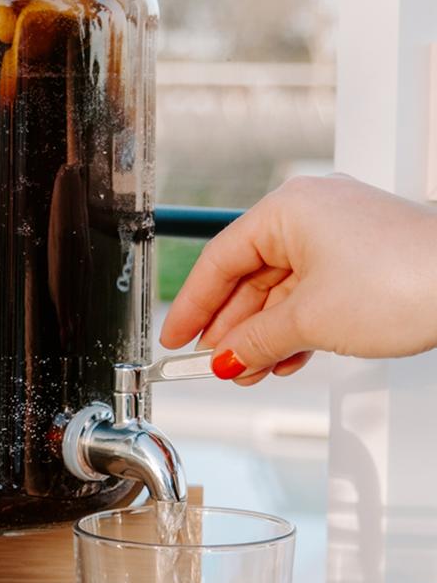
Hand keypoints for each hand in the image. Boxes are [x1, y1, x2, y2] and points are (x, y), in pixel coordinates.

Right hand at [159, 174, 436, 384]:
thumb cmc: (405, 281)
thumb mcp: (309, 321)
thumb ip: (255, 341)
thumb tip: (225, 357)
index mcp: (289, 210)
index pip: (220, 261)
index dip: (193, 306)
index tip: (176, 339)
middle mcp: (313, 214)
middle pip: (251, 277)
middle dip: (232, 330)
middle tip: (212, 365)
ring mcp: (342, 235)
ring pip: (283, 291)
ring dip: (263, 336)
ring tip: (248, 372)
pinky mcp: (366, 259)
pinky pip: (314, 293)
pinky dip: (296, 328)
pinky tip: (285, 359)